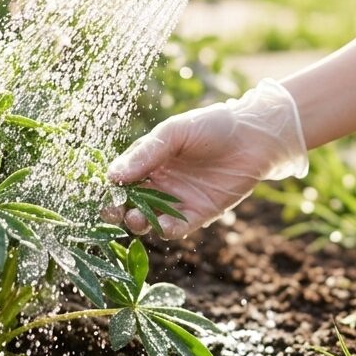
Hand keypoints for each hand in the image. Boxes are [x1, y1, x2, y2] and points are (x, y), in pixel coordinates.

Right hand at [105, 79, 306, 239]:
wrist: (254, 137)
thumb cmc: (212, 126)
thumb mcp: (175, 133)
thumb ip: (147, 153)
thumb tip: (113, 175)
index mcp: (150, 159)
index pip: (122, 176)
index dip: (110, 186)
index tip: (100, 192)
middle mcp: (160, 181)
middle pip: (131, 201)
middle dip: (118, 208)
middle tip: (111, 211)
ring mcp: (178, 198)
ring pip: (150, 217)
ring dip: (138, 221)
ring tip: (134, 218)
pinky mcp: (198, 213)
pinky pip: (176, 227)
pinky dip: (166, 230)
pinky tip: (162, 226)